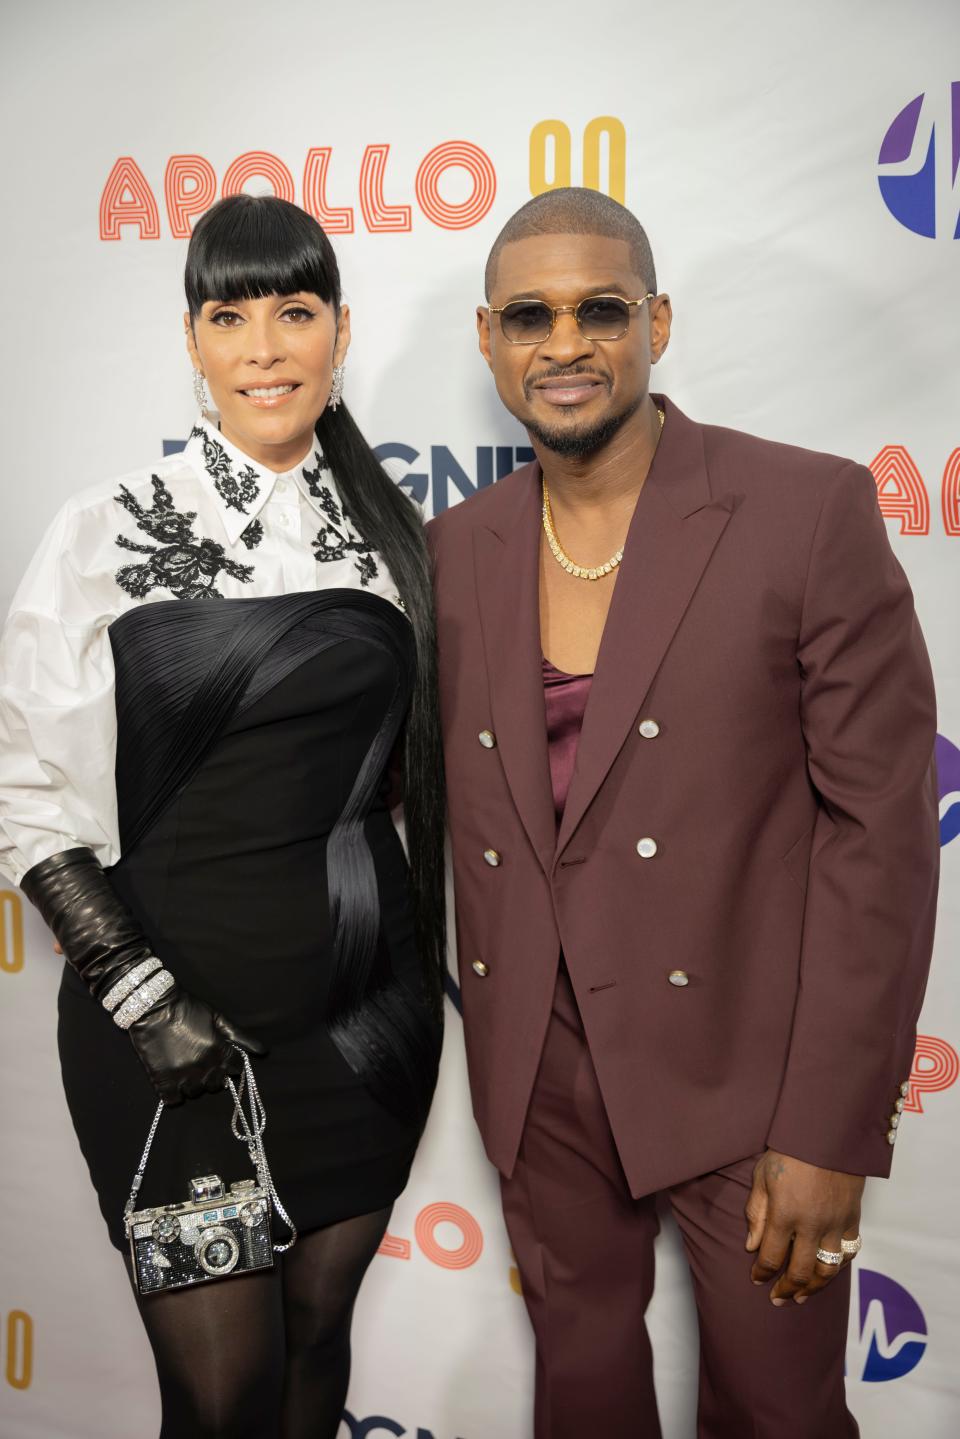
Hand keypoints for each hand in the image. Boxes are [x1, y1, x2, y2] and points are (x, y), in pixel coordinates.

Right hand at [128, 984, 266, 1104]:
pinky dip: (175, 1096)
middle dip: (214, 1076)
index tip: (223, 1060)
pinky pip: (173, 1100)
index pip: (235, 1069)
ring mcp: (182, 1075)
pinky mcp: (162, 1080)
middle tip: (204, 1065)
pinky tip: (174, 1085)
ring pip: (196, 1092)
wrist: (154, 1005)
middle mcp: (203, 1066)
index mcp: (219, 1050)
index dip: (231, 1065)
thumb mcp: (218, 1017)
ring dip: (195, 1085)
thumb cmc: (188, 1008)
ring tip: (188, 1072)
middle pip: (216, 1084)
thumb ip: (241, 1037)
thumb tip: (263, 1051)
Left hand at [745, 1148, 862, 1304]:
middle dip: (787, 1289)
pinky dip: (838, 1268)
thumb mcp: (762, 1177)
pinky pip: (849, 1253)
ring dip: (814, 1288)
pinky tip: (828, 1273)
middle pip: (800, 1271)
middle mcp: (811, 1225)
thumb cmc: (789, 1151)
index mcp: (785, 1214)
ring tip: (802, 1297)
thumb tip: (751, 1246)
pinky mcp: (853, 1218)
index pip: (771, 1257)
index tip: (756, 1280)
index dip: (762, 1273)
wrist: (827, 1133)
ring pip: (828, 1270)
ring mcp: (835, 1224)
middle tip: (778, 1299)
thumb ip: (756, 1213)